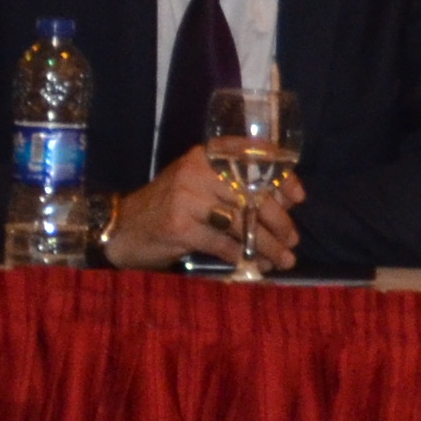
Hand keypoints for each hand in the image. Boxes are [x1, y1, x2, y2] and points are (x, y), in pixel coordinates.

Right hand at [104, 145, 295, 272]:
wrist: (122, 228)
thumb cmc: (168, 208)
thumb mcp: (200, 188)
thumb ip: (235, 190)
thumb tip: (284, 204)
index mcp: (205, 156)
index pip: (251, 157)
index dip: (280, 176)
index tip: (297, 198)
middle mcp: (196, 170)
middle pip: (251, 193)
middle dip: (278, 220)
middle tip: (292, 240)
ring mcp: (186, 197)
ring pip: (240, 221)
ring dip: (266, 244)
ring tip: (283, 259)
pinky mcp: (179, 226)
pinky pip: (222, 243)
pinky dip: (242, 256)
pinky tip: (254, 265)